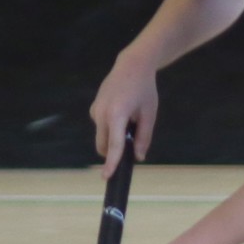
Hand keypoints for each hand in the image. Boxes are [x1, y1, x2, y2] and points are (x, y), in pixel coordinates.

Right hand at [89, 55, 159, 177]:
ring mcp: (95, 110)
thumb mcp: (149, 114)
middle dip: (114, 152)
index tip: (106, 176)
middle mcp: (101, 112)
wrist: (132, 66)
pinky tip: (122, 112)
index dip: (112, 162)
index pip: (114, 144)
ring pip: (102, 137)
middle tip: (132, 143)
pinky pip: (101, 127)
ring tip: (130, 121)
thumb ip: (144, 137)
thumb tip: (138, 157)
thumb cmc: (144, 89)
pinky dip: (111, 128)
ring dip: (113, 139)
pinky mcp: (94, 108)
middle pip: (104, 146)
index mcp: (117, 114)